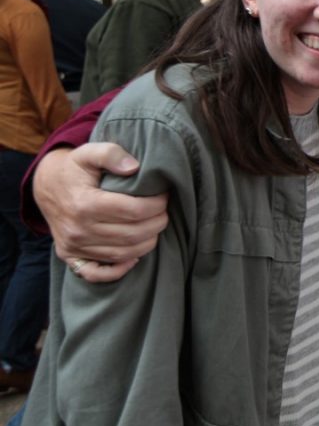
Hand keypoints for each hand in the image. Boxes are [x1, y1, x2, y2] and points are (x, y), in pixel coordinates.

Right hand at [34, 143, 168, 281]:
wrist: (47, 186)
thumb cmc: (74, 169)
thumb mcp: (89, 152)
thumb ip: (111, 154)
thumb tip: (134, 167)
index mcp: (84, 203)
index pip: (133, 211)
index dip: (156, 204)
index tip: (164, 196)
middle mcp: (78, 229)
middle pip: (132, 234)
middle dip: (157, 223)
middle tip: (164, 212)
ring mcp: (73, 246)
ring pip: (122, 254)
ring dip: (147, 243)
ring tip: (155, 226)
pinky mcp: (70, 256)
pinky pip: (96, 273)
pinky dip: (118, 270)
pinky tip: (134, 257)